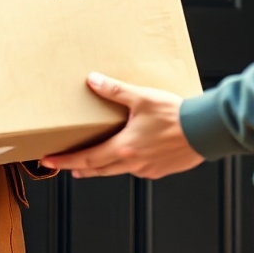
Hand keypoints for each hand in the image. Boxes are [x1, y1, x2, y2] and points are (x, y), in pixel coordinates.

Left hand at [40, 73, 203, 178]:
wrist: (204, 131)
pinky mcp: (160, 169)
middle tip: (64, 166)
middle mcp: (132, 163)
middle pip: (98, 170)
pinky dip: (124, 164)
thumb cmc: (174, 115)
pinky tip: (126, 156)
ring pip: (116, 171)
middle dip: (79, 168)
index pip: (86, 158)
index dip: (66, 160)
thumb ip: (115, 91)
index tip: (49, 161)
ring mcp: (147, 169)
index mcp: (123, 148)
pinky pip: (136, 169)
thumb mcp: (141, 98)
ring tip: (90, 165)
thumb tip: (92, 81)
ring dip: (101, 168)